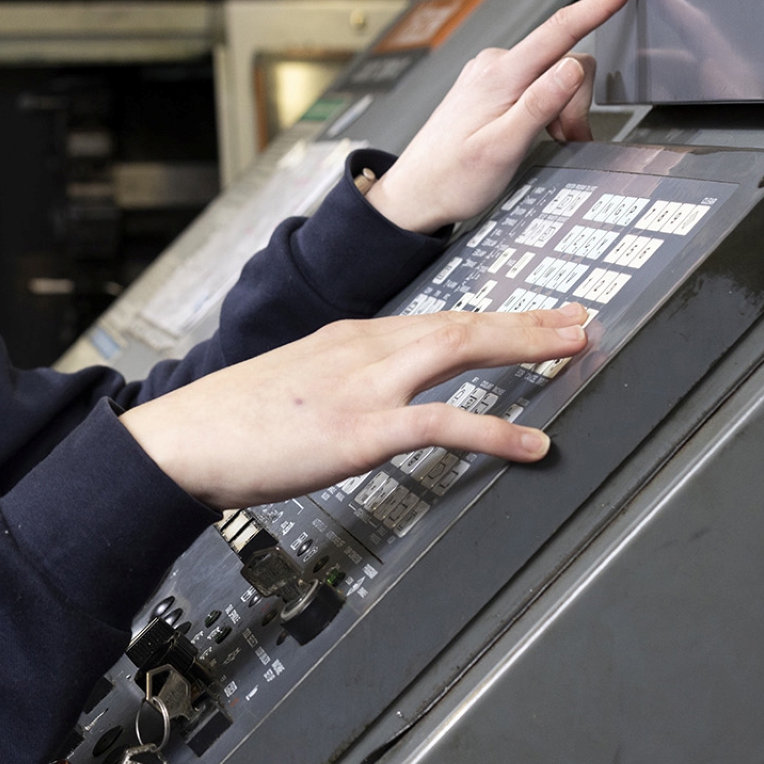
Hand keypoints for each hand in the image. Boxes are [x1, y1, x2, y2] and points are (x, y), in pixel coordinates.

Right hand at [120, 304, 589, 509]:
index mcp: (348, 339)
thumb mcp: (294, 387)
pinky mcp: (361, 429)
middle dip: (526, 321)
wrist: (183, 439)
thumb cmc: (230, 422)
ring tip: (574, 350)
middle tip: (580, 320)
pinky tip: (532, 445)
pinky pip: (443, 425)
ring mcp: (364, 385)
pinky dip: (494, 431)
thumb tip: (369, 405)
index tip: (532, 318)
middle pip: (460, 323)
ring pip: (460, 351)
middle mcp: (363, 348)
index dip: (491, 320)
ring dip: (524, 348)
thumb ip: (339, 387)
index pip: (435, 321)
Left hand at [365, 0, 639, 233]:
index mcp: (500, 75)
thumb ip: (539, 105)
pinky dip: (547, 108)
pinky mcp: (491, 85)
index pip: (561, 28)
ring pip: (554, 75)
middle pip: (566, 59)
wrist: (416, 193)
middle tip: (563, 136)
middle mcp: (495, 64)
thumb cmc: (451, 178)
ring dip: (562, 108)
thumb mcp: (502, 149)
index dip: (601, 1)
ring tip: (545, 140)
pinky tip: (534, 133)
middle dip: (577, 99)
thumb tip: (572, 67)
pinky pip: (537, 84)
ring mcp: (492, 73)